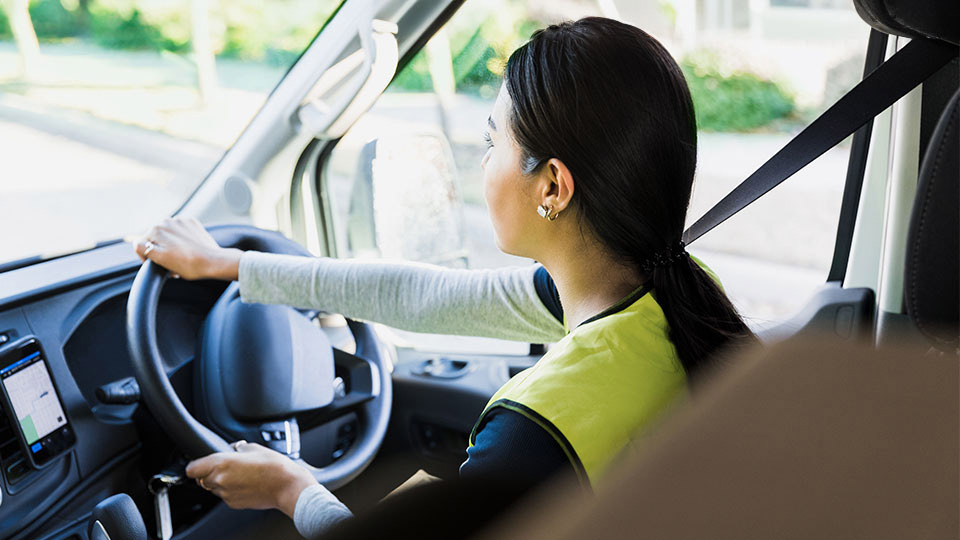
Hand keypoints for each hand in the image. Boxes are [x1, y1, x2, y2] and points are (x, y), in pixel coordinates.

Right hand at [133, 217, 241, 280]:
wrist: (213, 261)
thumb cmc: (187, 264)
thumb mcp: (160, 260)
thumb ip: (144, 249)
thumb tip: (137, 242)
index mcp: (156, 230)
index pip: (142, 245)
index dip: (148, 258)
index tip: (158, 265)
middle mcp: (166, 221)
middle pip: (157, 239)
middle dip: (161, 250)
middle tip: (171, 263)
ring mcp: (180, 220)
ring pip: (169, 234)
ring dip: (171, 245)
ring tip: (181, 257)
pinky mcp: (192, 222)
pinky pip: (181, 231)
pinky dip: (182, 239)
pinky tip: (189, 249)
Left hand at [186, 441, 318, 517]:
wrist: (287, 485)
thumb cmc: (274, 466)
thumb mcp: (254, 448)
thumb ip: (237, 449)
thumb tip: (233, 449)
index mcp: (221, 463)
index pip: (192, 469)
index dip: (196, 465)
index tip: (200, 463)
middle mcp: (220, 480)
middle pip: (201, 479)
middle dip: (210, 473)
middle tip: (226, 466)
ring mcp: (226, 494)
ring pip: (214, 488)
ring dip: (220, 482)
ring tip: (239, 475)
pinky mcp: (233, 504)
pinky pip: (225, 496)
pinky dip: (231, 490)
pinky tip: (245, 484)